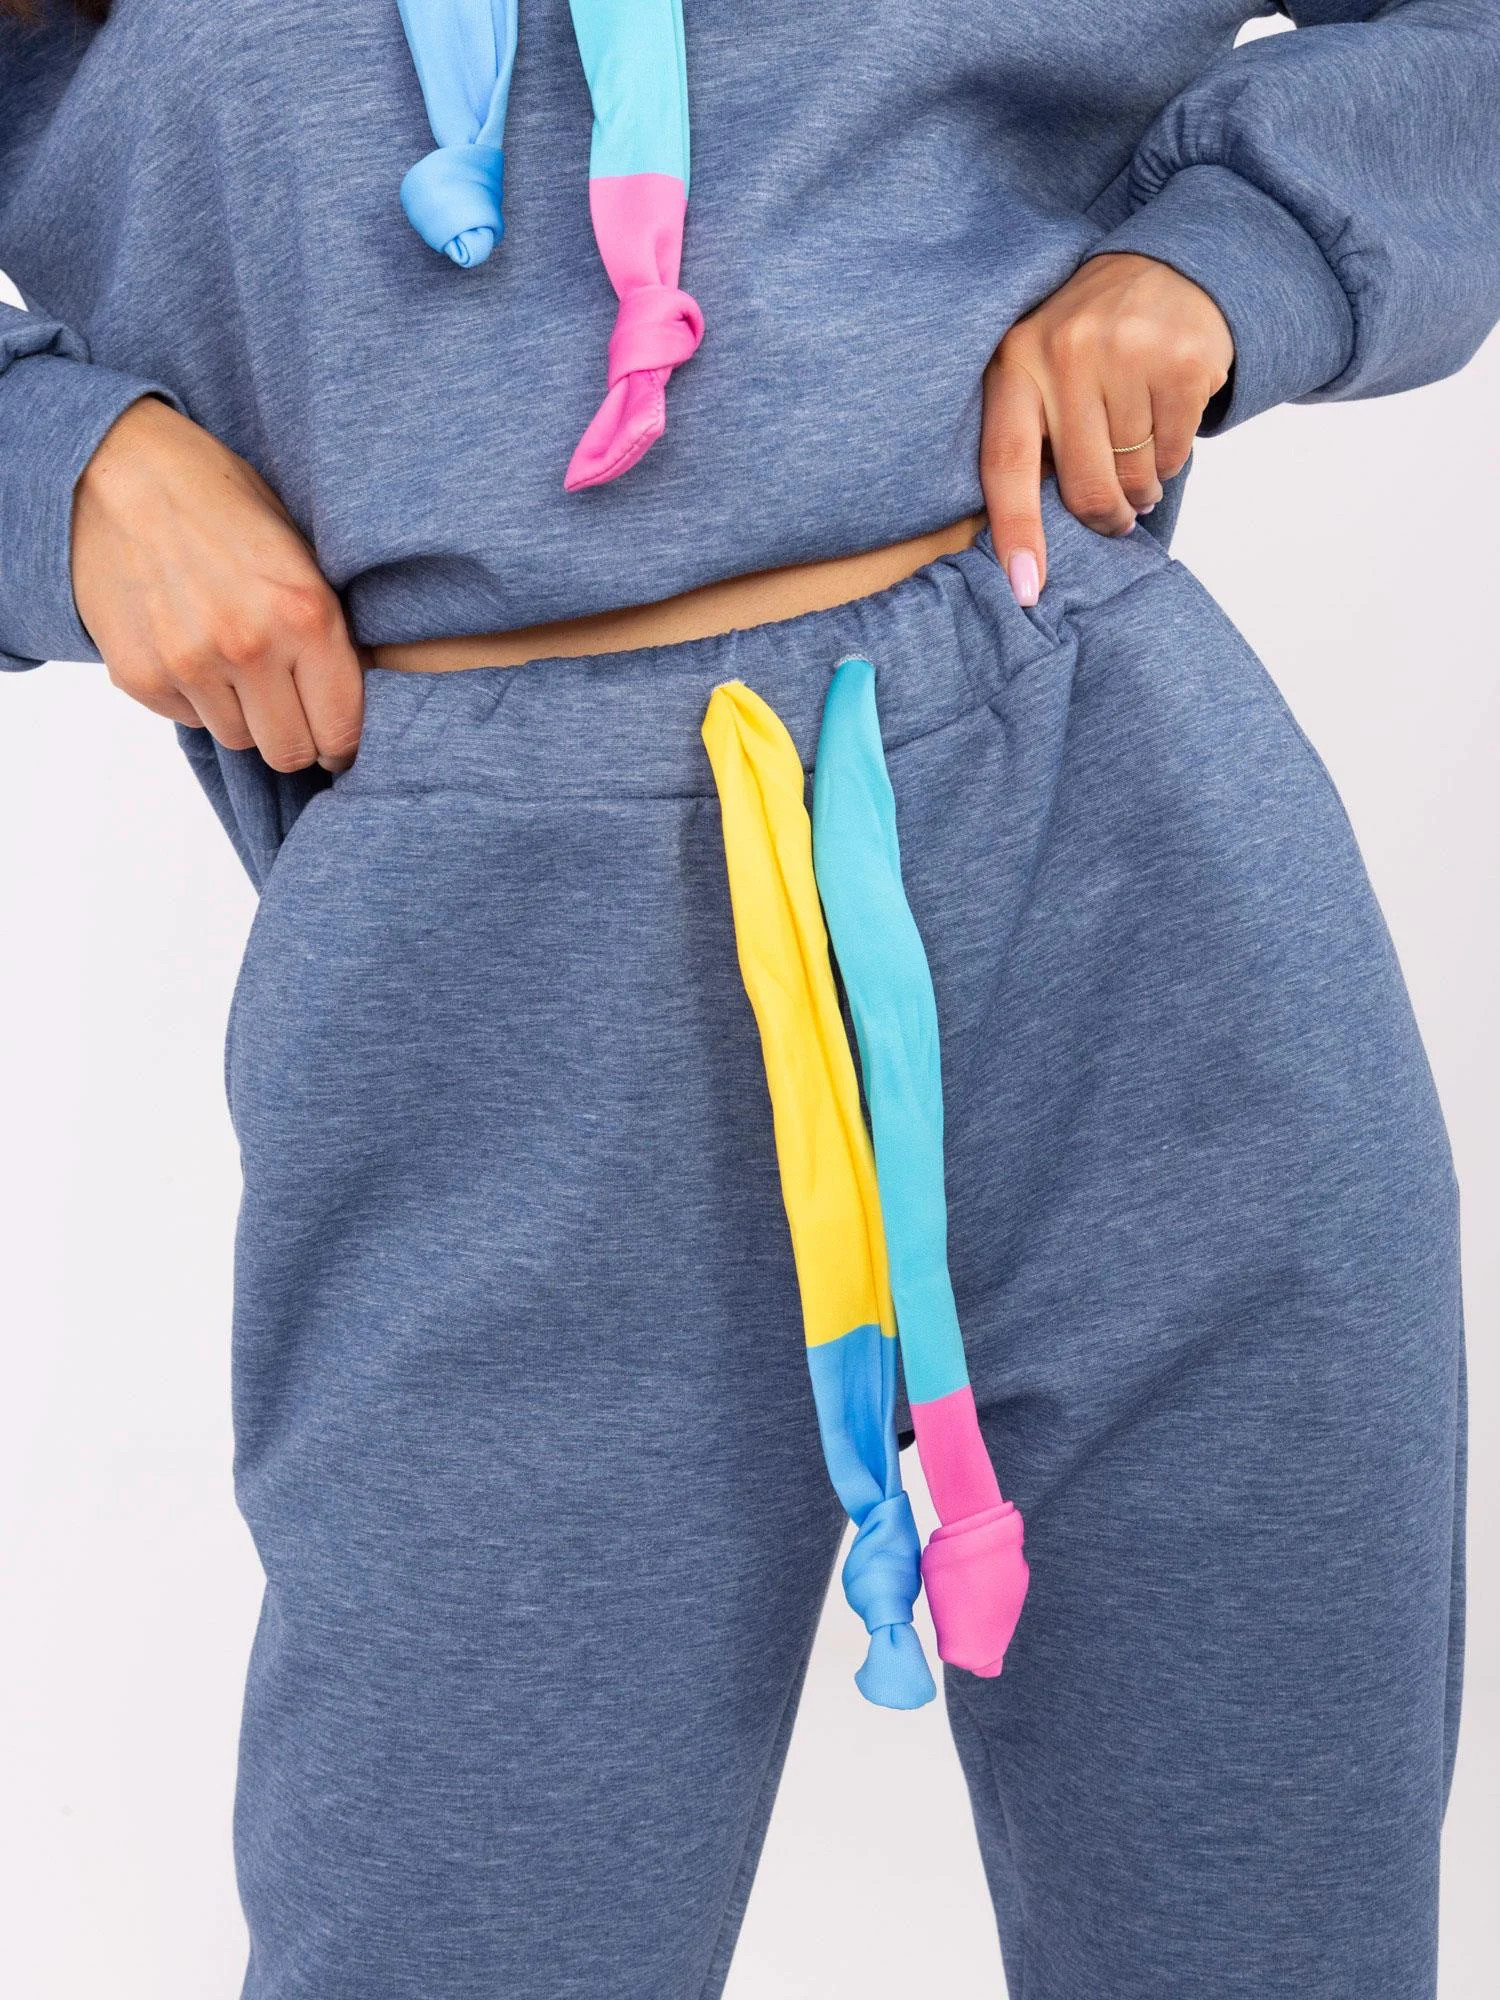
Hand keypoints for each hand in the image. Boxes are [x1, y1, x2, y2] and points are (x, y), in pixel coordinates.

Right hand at [72, 395, 365, 772]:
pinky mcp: (140, 675)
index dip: (343, 743)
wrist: (119, 467)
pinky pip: (189, 719)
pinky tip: (190, 647)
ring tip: (233, 660)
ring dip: (244, 715)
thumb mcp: (300, 552)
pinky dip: (196, 699)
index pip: (340, 729)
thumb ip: (328, 629)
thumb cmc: (221, 501)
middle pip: (289, 752)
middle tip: (290, 711)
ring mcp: (189, 664)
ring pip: (239, 739)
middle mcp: (249, 646)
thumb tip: (356, 701)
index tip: (338, 741)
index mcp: (305, 614)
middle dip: (296, 738)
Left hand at [980, 252, 1234, 604]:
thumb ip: (1033, 433)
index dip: (1016, 532)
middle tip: (1117, 517)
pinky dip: (1172, 458)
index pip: (1006, 464)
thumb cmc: (1093, 340)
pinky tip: (1166, 428)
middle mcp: (1066, 353)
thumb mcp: (1043, 368)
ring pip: (1134, 475)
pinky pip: (1174, 452)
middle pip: (1083, 486)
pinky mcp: (1182, 360)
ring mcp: (1127, 353)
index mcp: (1016, 362)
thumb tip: (1032, 541)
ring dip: (1142, 488)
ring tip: (1142, 465)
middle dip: (1104, 517)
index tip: (1025, 588)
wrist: (1169, 266)